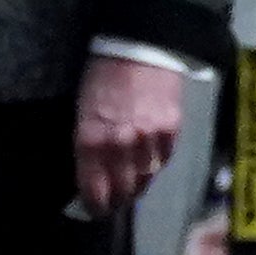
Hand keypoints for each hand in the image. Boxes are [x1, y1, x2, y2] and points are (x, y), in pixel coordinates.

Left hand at [71, 52, 189, 215]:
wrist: (140, 44)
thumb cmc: (103, 76)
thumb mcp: (84, 112)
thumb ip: (90, 147)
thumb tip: (95, 175)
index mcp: (91, 141)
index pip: (95, 192)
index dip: (95, 207)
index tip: (95, 210)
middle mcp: (120, 146)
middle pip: (123, 192)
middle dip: (117, 200)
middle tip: (114, 200)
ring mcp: (149, 140)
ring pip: (145, 180)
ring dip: (137, 184)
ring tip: (132, 182)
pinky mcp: (172, 132)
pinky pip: (163, 161)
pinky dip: (155, 163)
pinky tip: (149, 158)